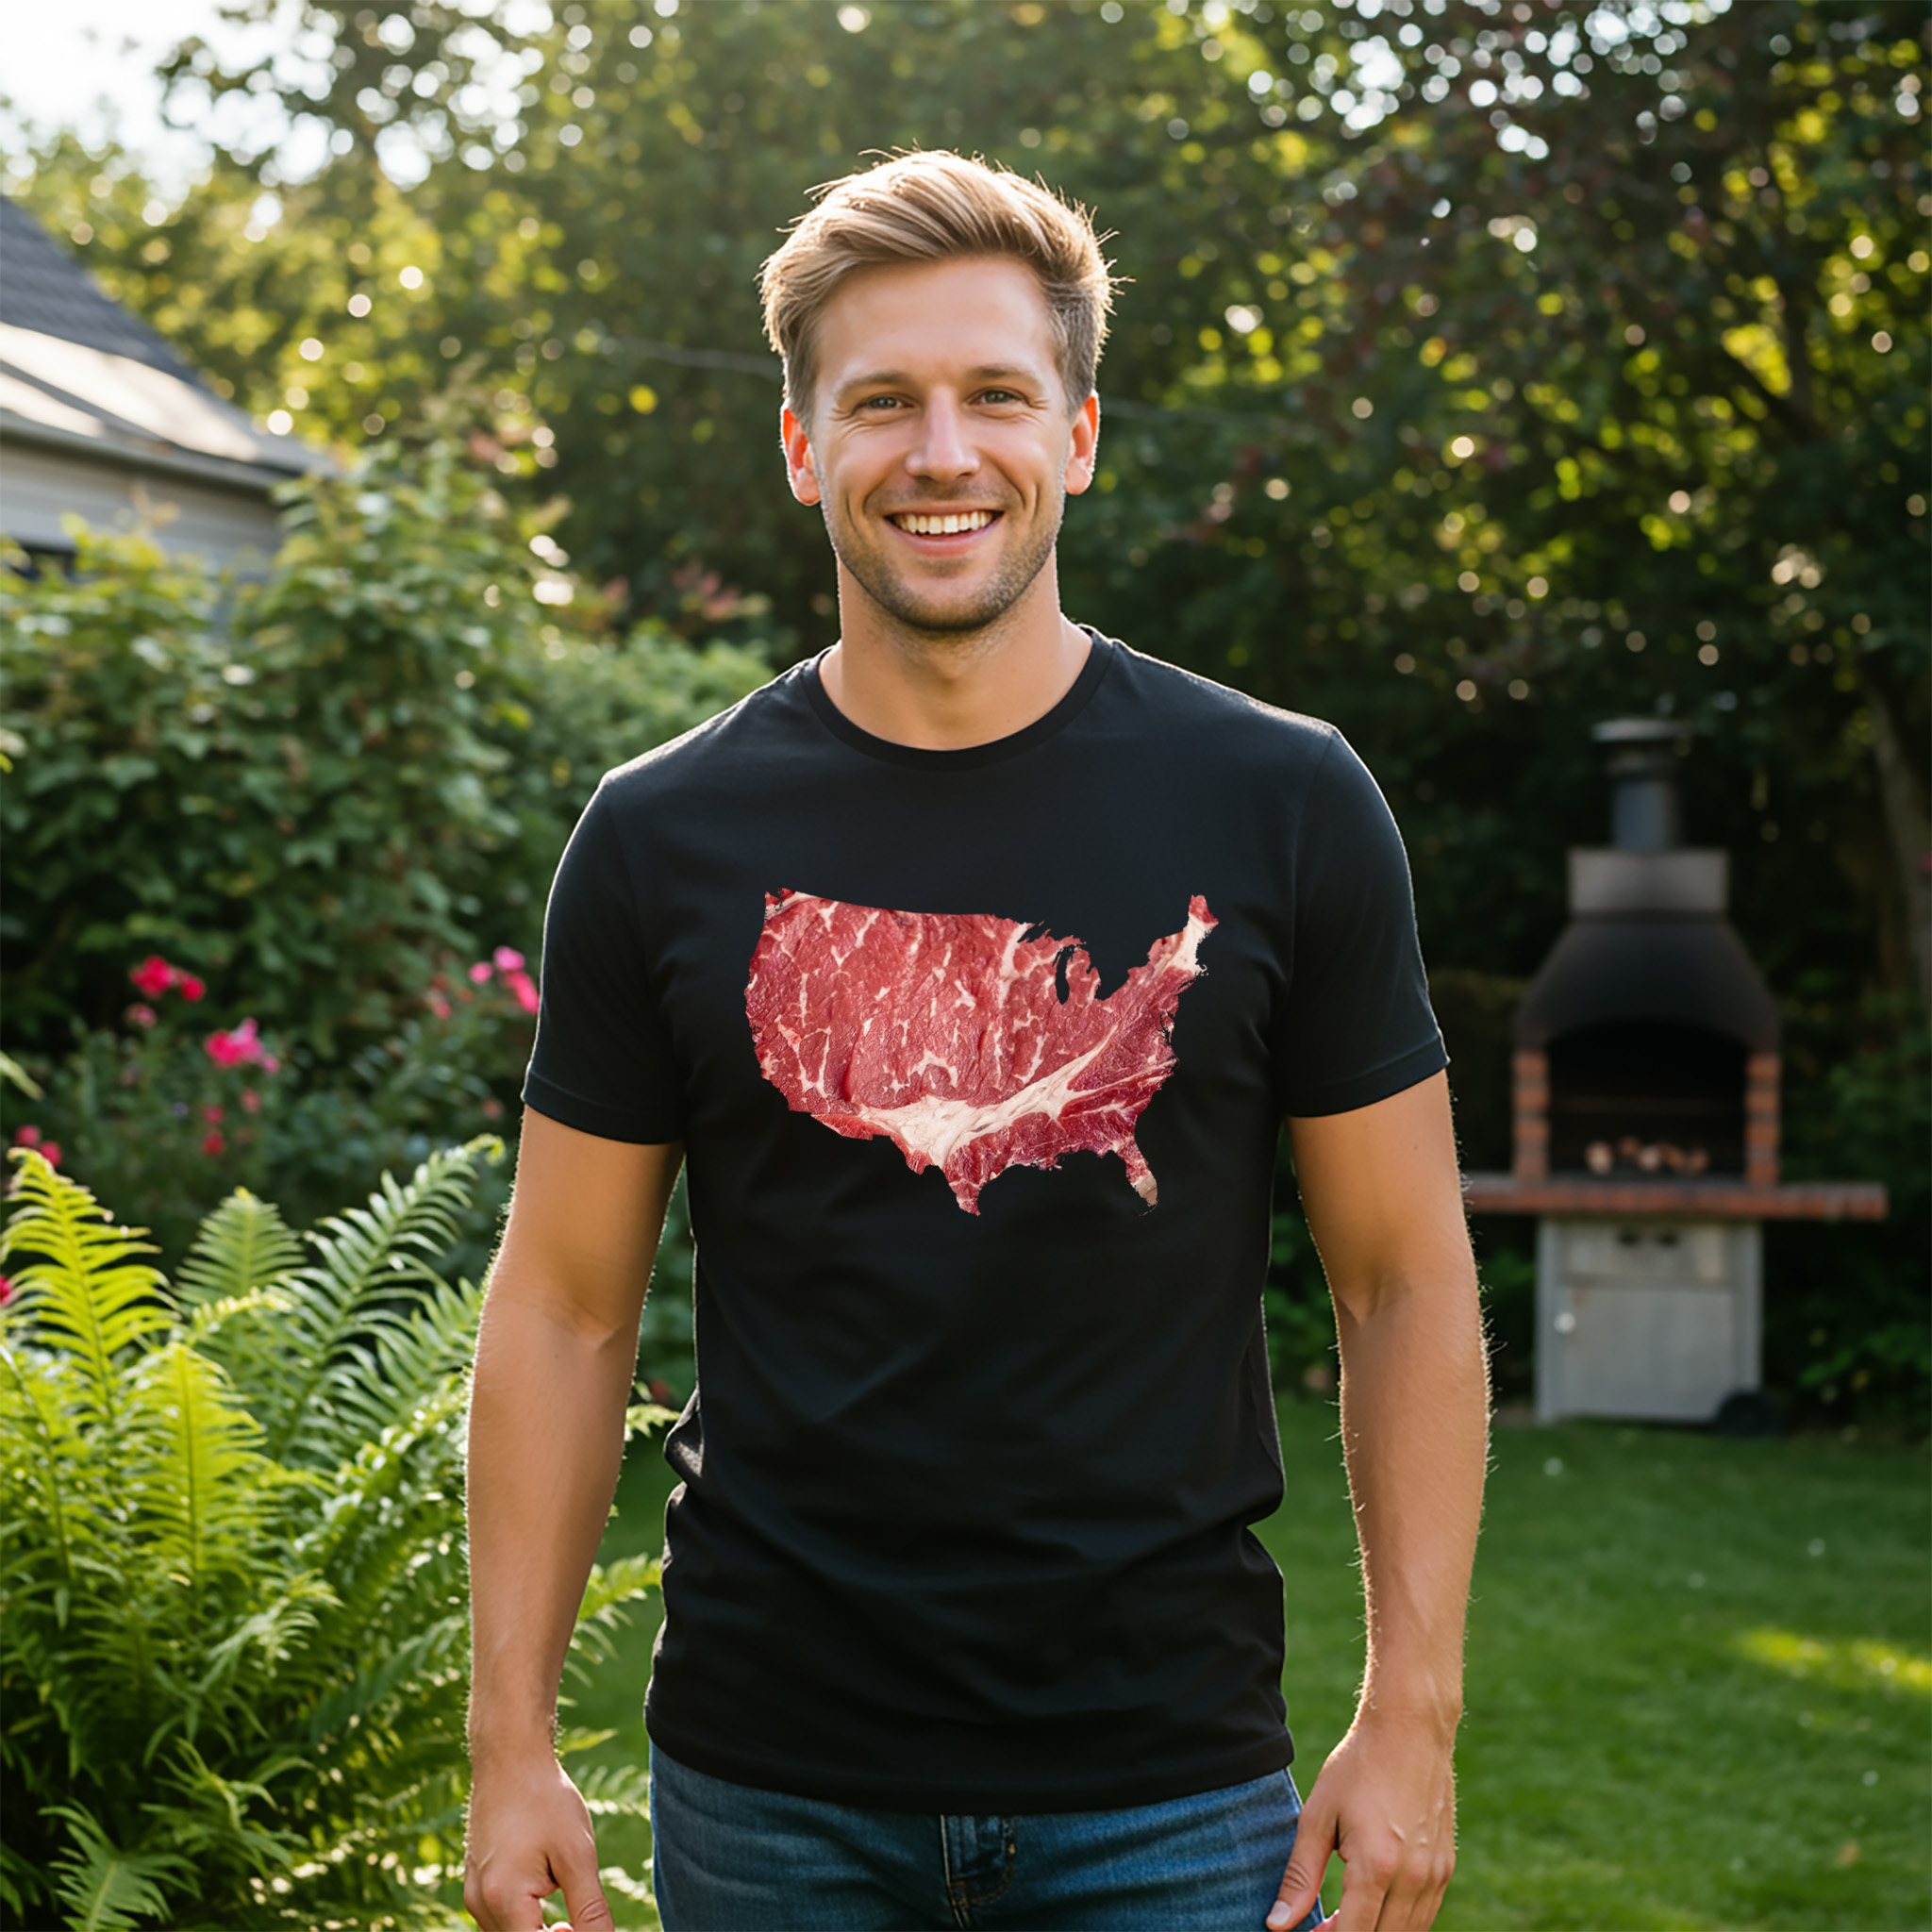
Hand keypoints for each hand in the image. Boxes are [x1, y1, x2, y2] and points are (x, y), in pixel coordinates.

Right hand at [464, 1749, 612, 1931]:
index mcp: (503, 1900)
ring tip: (566, 1895)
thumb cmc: (546, 1800)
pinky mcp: (476, 1884)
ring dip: (539, 1929)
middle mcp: (480, 1904)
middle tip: (582, 1919)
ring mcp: (474, 1894)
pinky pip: (501, 1918)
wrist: (510, 1757)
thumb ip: (589, 1908)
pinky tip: (548, 1885)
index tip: (588, 1926)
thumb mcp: (577, 1854)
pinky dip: (526, 1917)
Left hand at [1267, 1709, 1456, 1930]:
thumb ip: (1299, 1876)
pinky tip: (1372, 1905)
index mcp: (1376, 1867)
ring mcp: (1435, 1876)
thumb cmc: (1357, 1768)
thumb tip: (1277, 1924)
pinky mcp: (1446, 1868)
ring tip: (1342, 1918)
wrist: (1409, 1730)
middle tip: (1321, 1926)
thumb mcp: (1318, 1816)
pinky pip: (1424, 1916)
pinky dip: (1399, 1922)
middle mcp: (1413, 1879)